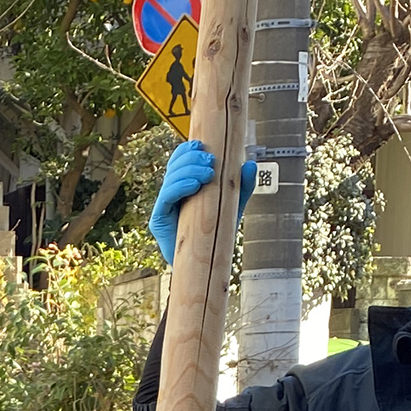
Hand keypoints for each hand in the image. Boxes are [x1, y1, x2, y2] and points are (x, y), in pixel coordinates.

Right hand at [147, 141, 257, 265]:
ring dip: (188, 170)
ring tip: (207, 172)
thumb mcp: (232, 206)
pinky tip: (194, 185)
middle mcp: (171, 193)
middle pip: (174, 166)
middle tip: (210, 159)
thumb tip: (251, 164)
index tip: (201, 144)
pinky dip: (180, 187)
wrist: (204, 265)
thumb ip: (241, 187)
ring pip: (170, 179)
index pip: (179, 160)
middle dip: (191, 159)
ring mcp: (164, 206)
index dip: (186, 150)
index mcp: (183, 185)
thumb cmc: (215, 235)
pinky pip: (167, 197)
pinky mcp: (159, 220)